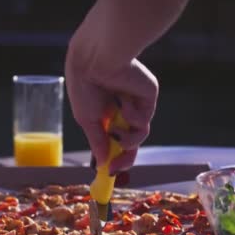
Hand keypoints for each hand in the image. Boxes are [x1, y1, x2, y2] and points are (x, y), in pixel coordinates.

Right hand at [65, 12, 158, 174]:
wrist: (96, 61)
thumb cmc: (85, 86)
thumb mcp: (87, 119)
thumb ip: (97, 141)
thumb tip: (102, 162)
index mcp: (105, 113)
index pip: (113, 140)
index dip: (112, 157)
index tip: (108, 173)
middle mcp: (121, 109)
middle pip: (129, 142)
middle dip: (124, 158)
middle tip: (117, 169)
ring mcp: (136, 104)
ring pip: (138, 135)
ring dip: (127, 140)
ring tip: (116, 130)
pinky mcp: (148, 98)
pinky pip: (144, 121)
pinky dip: (133, 119)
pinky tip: (123, 102)